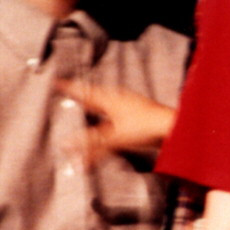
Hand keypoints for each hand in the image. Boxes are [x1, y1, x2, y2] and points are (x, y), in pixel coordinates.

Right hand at [57, 80, 175, 165]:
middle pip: (95, 95)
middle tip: (69, 90)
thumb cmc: (146, 126)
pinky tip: (109, 120)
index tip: (56, 82)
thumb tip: (67, 147)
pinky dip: (107, 115)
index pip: (84, 92)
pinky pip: (115, 112)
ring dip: (95, 104)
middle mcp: (118, 98)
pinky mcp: (138, 114)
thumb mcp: (114, 137)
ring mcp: (129, 105)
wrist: (173, 128)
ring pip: (106, 102)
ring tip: (86, 105)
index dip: (70, 88)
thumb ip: (91, 144)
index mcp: (110, 98)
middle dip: (81, 94)